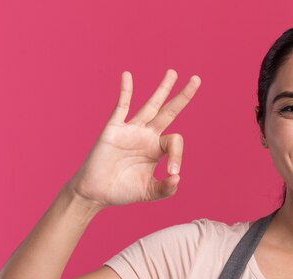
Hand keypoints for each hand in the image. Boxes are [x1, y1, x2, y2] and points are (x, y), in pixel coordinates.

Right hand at [66, 69, 200, 208]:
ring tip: (173, 73)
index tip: (172, 173)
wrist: (96, 193)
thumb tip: (178, 178)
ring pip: (150, 105)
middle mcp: (146, 136)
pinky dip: (125, 91)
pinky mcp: (114, 129)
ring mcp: (131, 130)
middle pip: (169, 112)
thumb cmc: (122, 191)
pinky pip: (121, 106)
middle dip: (182, 96)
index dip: (178, 155)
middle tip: (197, 80)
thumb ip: (166, 189)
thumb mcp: (149, 192)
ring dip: (162, 89)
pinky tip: (128, 75)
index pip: (175, 141)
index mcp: (156, 149)